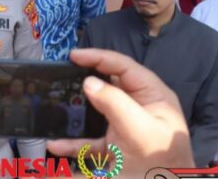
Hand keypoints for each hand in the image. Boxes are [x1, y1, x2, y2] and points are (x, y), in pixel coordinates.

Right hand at [47, 48, 194, 177]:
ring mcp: (126, 128)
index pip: (122, 66)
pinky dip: (73, 142)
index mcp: (151, 95)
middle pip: (107, 86)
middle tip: (61, 76)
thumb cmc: (160, 162)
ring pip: (95, 112)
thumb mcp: (139, 129)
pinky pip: (91, 140)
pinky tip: (56, 145)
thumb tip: (88, 82)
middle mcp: (138, 108)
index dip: (97, 57)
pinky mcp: (116, 149)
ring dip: (75, 113)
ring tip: (56, 106)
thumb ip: (114, 103)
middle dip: (83, 82)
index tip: (73, 56)